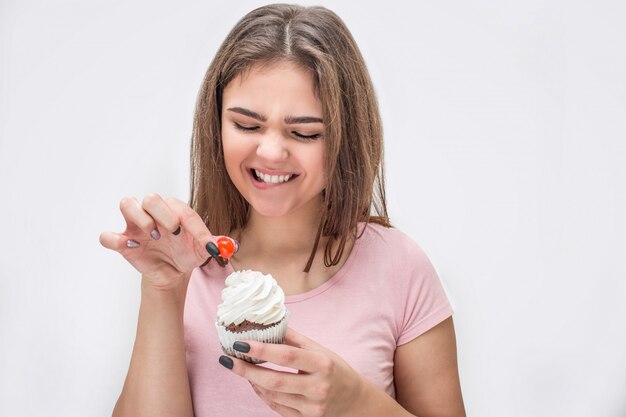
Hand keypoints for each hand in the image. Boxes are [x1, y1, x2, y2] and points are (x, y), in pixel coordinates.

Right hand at [99, 194, 219, 289]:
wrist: (173, 273)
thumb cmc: (187, 253)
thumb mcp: (203, 250)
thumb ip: (214, 244)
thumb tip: (228, 245)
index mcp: (175, 209)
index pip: (182, 209)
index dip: (195, 226)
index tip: (205, 244)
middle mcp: (154, 213)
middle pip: (151, 198)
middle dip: (163, 214)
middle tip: (173, 232)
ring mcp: (136, 226)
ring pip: (127, 203)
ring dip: (141, 218)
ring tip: (154, 236)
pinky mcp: (124, 242)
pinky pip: (108, 236)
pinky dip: (114, 239)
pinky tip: (131, 247)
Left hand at [221, 328, 365, 416]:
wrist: (354, 400)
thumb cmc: (334, 369)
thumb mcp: (319, 350)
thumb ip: (294, 338)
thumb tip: (267, 323)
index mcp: (322, 364)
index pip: (287, 356)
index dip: (261, 350)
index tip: (240, 343)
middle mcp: (318, 387)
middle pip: (275, 380)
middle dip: (247, 370)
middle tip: (227, 360)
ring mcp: (312, 407)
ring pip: (272, 395)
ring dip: (253, 381)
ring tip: (242, 368)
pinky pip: (277, 407)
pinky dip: (263, 394)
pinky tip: (255, 383)